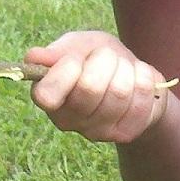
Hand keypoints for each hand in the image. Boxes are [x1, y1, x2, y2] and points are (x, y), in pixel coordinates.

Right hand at [26, 31, 171, 143]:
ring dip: (128, 69)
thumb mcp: (78, 46)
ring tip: (124, 69)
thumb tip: (34, 57)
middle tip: (108, 57)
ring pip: (119, 92)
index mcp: (46, 97)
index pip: (47, 94)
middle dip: (106, 60)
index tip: (76, 58)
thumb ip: (58, 51)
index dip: (67, 69)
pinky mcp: (123, 134)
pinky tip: (138, 83)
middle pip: (90, 88)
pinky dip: (145, 81)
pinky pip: (141, 101)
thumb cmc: (98, 59)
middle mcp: (66, 121)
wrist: (131, 77)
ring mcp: (95, 132)